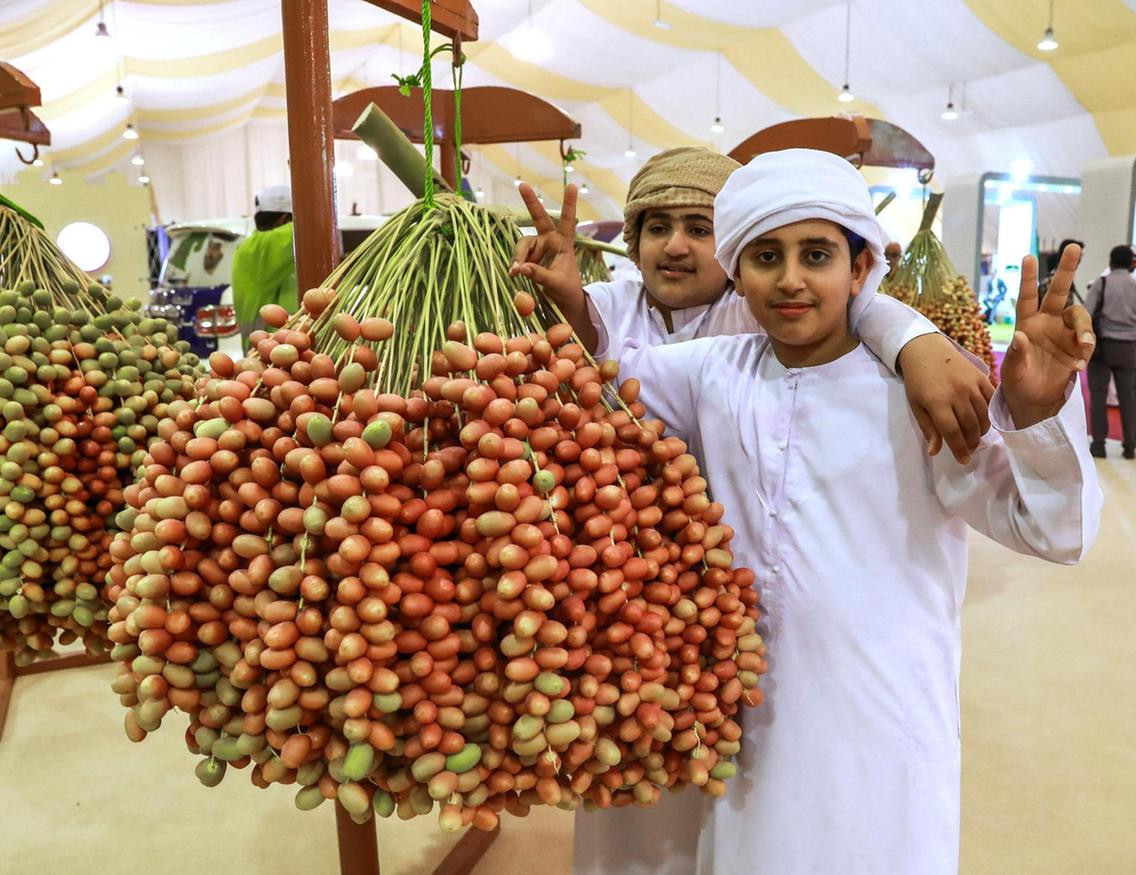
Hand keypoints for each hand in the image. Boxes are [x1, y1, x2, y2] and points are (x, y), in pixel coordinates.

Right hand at [508, 182, 597, 351]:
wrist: (563, 302)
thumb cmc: (566, 290)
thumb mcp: (556, 284)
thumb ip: (540, 275)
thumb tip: (521, 268)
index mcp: (564, 243)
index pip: (567, 221)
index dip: (569, 203)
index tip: (571, 185)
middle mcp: (550, 241)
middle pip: (538, 218)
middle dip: (530, 202)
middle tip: (522, 185)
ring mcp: (537, 248)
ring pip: (522, 245)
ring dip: (518, 256)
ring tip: (515, 272)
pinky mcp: (528, 258)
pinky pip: (517, 257)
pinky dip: (515, 265)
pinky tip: (514, 274)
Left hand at [900, 333, 995, 463]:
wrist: (927, 350)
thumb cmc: (918, 381)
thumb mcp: (916, 406)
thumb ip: (928, 428)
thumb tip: (935, 452)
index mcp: (937, 402)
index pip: (952, 432)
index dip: (959, 449)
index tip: (963, 460)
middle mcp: (956, 394)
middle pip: (970, 426)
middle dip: (971, 442)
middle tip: (969, 450)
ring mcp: (970, 384)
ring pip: (983, 415)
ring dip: (982, 431)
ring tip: (976, 438)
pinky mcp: (980, 376)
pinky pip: (991, 399)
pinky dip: (990, 413)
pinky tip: (984, 421)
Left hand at [1000, 244, 1094, 427]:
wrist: (1034, 400)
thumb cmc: (1017, 383)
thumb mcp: (1012, 372)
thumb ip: (1016, 355)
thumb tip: (1020, 337)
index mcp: (1026, 324)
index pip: (1027, 298)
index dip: (1028, 279)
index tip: (1028, 257)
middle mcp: (1046, 322)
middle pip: (1058, 292)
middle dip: (1066, 269)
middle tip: (1074, 247)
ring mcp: (1064, 333)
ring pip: (1080, 316)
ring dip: (1084, 330)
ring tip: (1082, 348)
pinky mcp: (1077, 347)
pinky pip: (1086, 342)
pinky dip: (1084, 354)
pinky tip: (1076, 368)